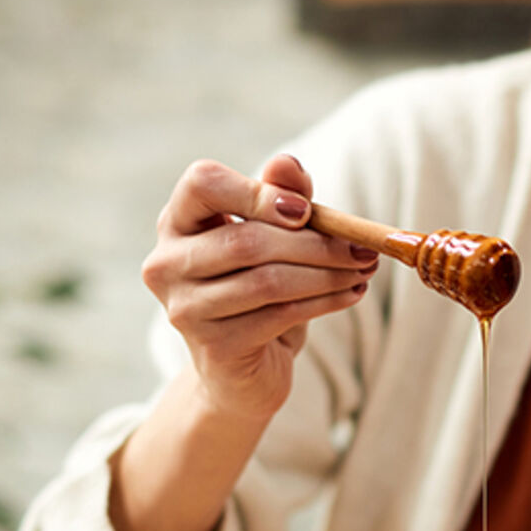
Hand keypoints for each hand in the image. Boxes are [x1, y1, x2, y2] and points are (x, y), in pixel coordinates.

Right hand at [140, 154, 377, 419]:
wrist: (244, 368)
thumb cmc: (258, 289)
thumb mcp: (273, 237)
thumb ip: (280, 196)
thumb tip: (287, 163)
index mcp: (177, 223)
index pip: (202, 183)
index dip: (257, 192)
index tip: (306, 210)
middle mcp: (166, 263)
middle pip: (247, 240)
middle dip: (316, 243)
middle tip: (364, 247)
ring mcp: (185, 308)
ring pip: (268, 281)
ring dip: (328, 273)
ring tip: (364, 269)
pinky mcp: (214, 346)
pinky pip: (280, 315)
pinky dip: (325, 301)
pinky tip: (352, 293)